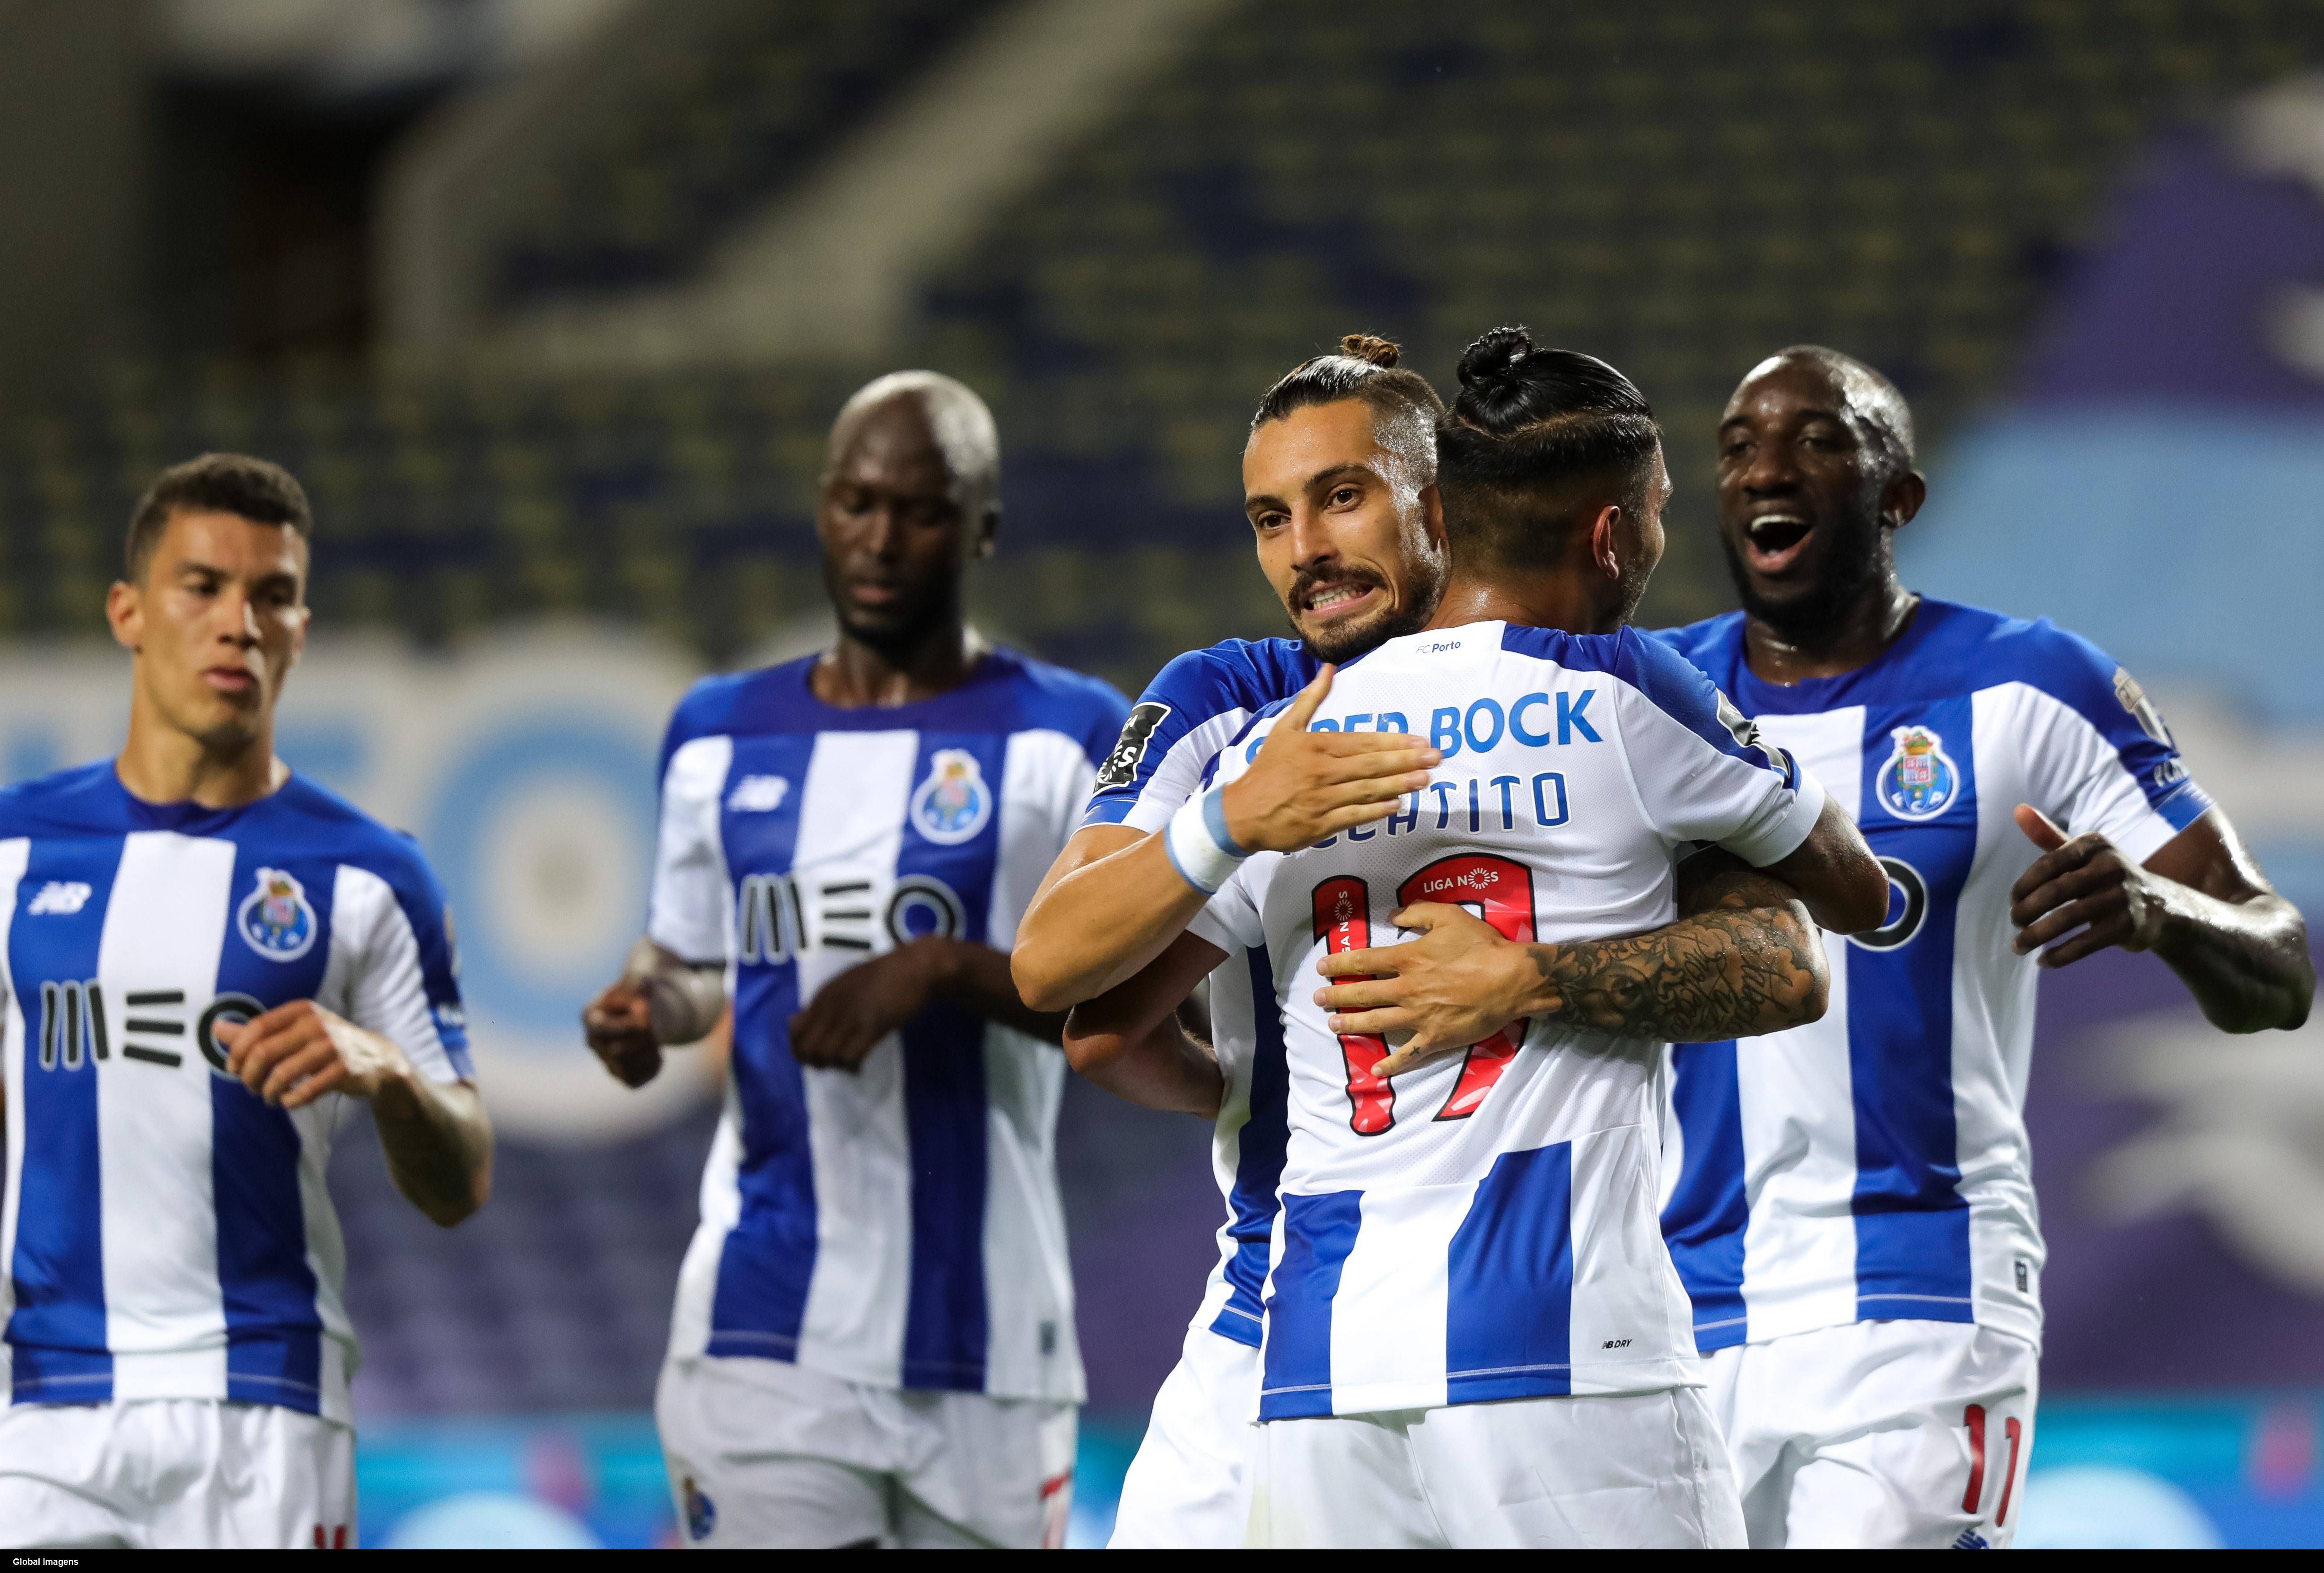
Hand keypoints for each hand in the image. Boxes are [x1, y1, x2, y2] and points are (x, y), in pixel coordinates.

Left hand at [214, 1000, 413, 1109]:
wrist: (377, 1059)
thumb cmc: (325, 1044)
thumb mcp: (293, 1032)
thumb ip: (255, 1032)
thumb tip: (214, 1028)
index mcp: (300, 1010)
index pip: (256, 1028)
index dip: (237, 1053)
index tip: (233, 1070)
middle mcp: (316, 1023)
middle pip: (263, 1053)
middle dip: (249, 1077)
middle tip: (251, 1088)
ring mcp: (332, 1046)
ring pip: (281, 1075)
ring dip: (269, 1093)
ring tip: (270, 1099)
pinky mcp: (344, 1070)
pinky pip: (305, 1092)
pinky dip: (290, 1101)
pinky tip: (290, 1102)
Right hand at [583, 980, 663, 1086]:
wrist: (643, 1008)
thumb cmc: (638, 991)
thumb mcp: (639, 978)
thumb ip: (638, 984)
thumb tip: (641, 992)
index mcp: (591, 1016)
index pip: (601, 1029)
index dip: (626, 1027)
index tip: (647, 1019)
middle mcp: (593, 1041)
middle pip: (617, 1051)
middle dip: (642, 1040)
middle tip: (654, 1028)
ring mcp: (604, 1059)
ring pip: (626, 1069)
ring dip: (648, 1054)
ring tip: (656, 1039)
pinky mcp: (619, 1073)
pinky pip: (634, 1079)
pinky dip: (650, 1067)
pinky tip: (655, 1053)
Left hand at [789, 939, 949, 1070]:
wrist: (916, 967)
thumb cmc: (885, 975)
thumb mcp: (847, 983)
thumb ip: (827, 1002)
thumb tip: (801, 1021)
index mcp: (824, 995)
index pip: (795, 1031)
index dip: (800, 1049)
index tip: (815, 1053)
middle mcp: (831, 1006)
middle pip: (806, 1049)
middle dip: (814, 1062)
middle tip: (831, 1063)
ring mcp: (850, 1016)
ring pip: (825, 1055)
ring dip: (834, 1066)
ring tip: (847, 1063)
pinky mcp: (871, 1026)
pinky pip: (849, 1057)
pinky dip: (851, 1067)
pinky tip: (859, 1066)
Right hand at [1221, 666, 1438, 853]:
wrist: (1241, 811)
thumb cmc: (1267, 769)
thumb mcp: (1284, 728)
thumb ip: (1311, 699)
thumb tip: (1328, 668)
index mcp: (1316, 746)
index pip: (1362, 742)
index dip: (1393, 742)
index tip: (1420, 741)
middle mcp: (1322, 771)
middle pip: (1370, 765)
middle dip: (1405, 761)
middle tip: (1436, 759)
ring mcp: (1321, 799)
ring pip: (1366, 790)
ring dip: (1398, 784)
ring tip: (1424, 780)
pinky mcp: (1319, 825)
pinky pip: (1352, 816)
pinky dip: (1374, 811)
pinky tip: (1396, 806)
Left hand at [1313, 903, 1535, 1076]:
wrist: (1511, 980)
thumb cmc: (1482, 946)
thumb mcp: (1450, 916)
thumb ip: (1417, 911)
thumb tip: (1391, 914)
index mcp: (1408, 959)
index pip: (1364, 961)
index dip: (1340, 964)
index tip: (1322, 968)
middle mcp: (1407, 989)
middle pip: (1363, 994)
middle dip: (1336, 996)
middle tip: (1317, 999)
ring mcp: (1419, 1016)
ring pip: (1376, 1022)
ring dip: (1351, 1024)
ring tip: (1332, 1025)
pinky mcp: (1435, 1038)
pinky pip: (1408, 1055)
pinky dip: (1391, 1065)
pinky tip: (1376, 1071)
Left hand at [2010, 805, 2167, 967]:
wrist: (2162, 906)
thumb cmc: (2106, 877)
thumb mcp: (2083, 853)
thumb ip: (2049, 836)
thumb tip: (2017, 809)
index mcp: (2095, 845)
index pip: (2047, 864)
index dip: (2023, 885)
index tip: (2012, 901)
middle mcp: (2111, 867)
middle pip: (2054, 892)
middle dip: (2026, 911)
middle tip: (2014, 923)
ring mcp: (2121, 898)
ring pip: (2065, 920)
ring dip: (2035, 937)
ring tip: (2018, 946)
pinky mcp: (2127, 927)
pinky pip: (2083, 944)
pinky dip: (2058, 955)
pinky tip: (2043, 961)